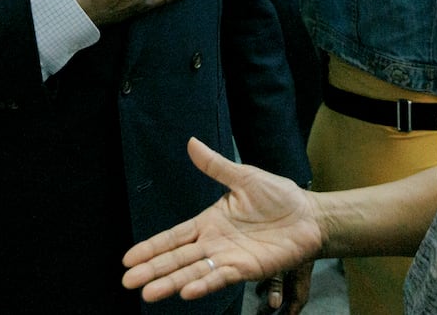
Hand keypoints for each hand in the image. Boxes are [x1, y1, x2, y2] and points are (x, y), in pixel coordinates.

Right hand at [122, 138, 323, 304]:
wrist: (309, 215)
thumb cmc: (279, 196)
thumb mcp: (243, 177)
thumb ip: (215, 166)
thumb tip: (191, 143)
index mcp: (209, 221)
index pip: (174, 236)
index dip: (152, 247)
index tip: (129, 259)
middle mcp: (214, 243)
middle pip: (177, 259)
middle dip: (152, 270)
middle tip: (128, 282)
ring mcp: (228, 258)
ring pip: (193, 272)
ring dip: (170, 283)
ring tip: (148, 293)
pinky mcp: (246, 269)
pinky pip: (220, 277)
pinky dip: (203, 284)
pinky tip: (185, 291)